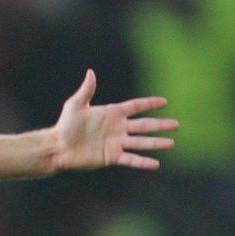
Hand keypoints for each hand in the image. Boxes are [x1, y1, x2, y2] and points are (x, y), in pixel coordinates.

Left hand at [53, 70, 176, 171]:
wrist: (57, 147)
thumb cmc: (64, 126)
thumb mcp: (75, 105)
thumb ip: (86, 90)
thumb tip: (90, 72)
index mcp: (112, 114)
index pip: (135, 106)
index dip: (149, 104)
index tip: (164, 101)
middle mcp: (117, 128)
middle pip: (144, 125)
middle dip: (160, 125)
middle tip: (177, 125)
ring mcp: (116, 143)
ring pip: (141, 142)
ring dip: (156, 143)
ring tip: (172, 143)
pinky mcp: (111, 157)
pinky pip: (130, 159)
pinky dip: (143, 162)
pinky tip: (156, 164)